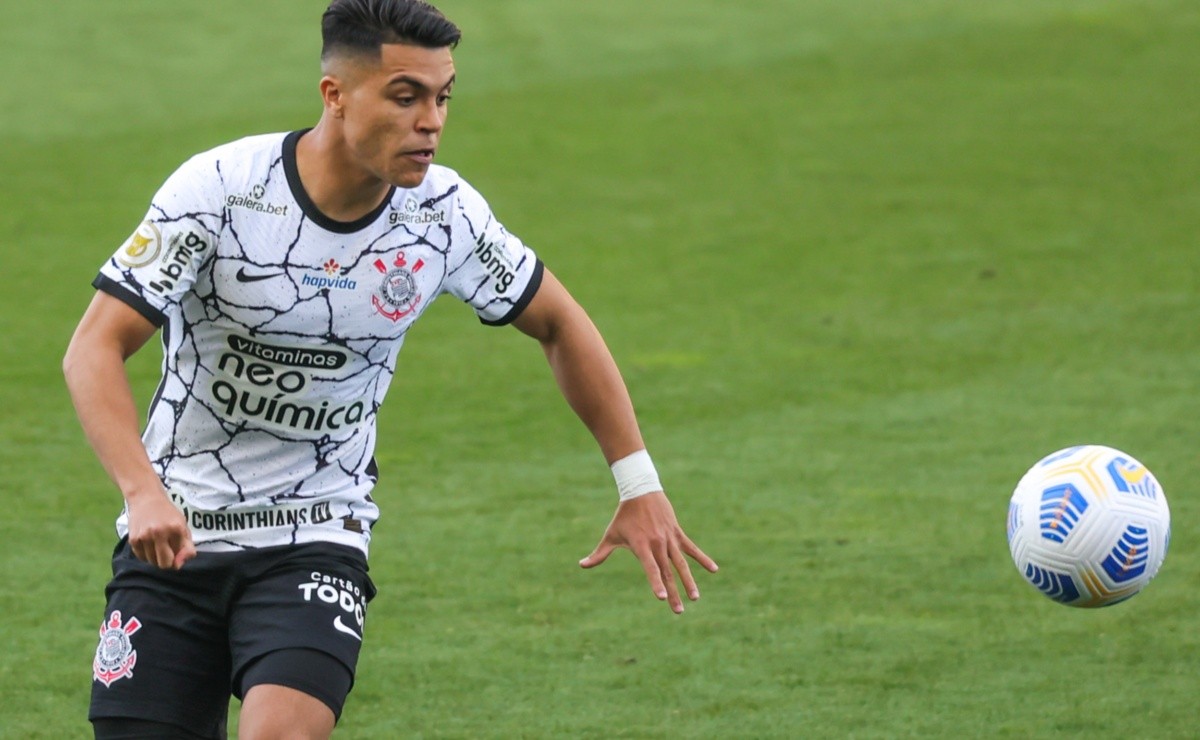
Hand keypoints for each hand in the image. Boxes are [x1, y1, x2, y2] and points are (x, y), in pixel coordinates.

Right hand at [126, 489, 195, 569]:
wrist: (146, 498)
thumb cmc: (168, 514)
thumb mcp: (183, 526)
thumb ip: (186, 546)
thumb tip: (179, 565)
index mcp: (176, 529)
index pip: (178, 558)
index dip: (178, 557)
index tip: (176, 551)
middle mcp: (160, 533)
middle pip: (164, 564)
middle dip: (167, 562)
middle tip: (167, 552)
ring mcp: (145, 537)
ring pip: (152, 562)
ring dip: (156, 557)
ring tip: (157, 543)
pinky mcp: (133, 539)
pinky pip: (141, 557)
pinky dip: (146, 554)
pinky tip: (148, 542)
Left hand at [579, 492, 717, 613]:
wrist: (641, 490)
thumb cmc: (624, 516)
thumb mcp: (611, 535)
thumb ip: (600, 553)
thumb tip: (582, 565)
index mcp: (641, 546)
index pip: (650, 568)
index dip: (655, 583)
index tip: (661, 598)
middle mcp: (657, 544)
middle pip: (667, 572)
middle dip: (673, 592)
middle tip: (678, 611)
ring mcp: (669, 538)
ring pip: (681, 563)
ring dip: (689, 581)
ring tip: (695, 598)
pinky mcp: (677, 533)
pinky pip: (692, 548)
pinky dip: (703, 559)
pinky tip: (714, 570)